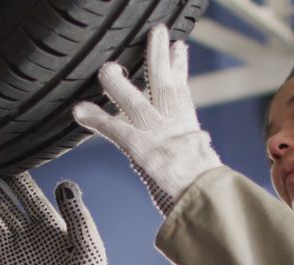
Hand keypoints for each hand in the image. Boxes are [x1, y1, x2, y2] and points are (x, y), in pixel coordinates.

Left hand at [73, 24, 221, 215]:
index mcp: (192, 135)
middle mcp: (176, 130)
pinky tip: (81, 111)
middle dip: (159, 56)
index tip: (178, 48)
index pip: (183, 96)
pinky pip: (116, 131)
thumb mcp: (210, 174)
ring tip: (106, 68)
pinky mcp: (144, 150)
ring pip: (136, 102)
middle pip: (166, 85)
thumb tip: (205, 165)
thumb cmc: (213, 198)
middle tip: (157, 31)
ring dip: (118, 84)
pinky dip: (98, 120)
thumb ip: (201, 164)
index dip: (179, 70)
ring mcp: (159, 137)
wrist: (213, 205)